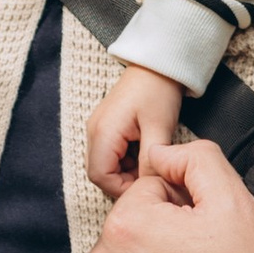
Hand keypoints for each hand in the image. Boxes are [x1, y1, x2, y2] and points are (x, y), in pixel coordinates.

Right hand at [86, 63, 186, 199]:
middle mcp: (94, 131)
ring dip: (126, 171)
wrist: (157, 64)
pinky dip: (127, 160)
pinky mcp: (107, 126)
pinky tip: (145, 151)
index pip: (99, 177)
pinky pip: (110, 153)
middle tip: (150, 176)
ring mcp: (98, 128)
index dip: (122, 188)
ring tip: (151, 162)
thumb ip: (151, 161)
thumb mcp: (159, 128)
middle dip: (124, 180)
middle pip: (99, 173)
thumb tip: (148, 186)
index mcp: (103, 132)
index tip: (146, 186)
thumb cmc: (158, 91)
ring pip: (105, 165)